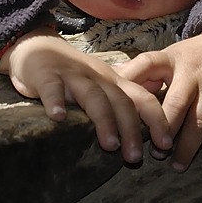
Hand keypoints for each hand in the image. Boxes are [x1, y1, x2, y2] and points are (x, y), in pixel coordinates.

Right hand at [0, 29, 171, 163]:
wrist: (35, 45)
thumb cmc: (72, 74)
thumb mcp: (100, 85)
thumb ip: (118, 105)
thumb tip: (144, 138)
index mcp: (113, 81)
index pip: (142, 98)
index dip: (157, 120)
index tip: (166, 144)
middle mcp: (98, 77)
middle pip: (121, 101)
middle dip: (131, 129)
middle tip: (135, 157)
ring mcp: (72, 75)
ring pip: (93, 96)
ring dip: (104, 120)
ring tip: (110, 144)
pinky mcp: (46, 75)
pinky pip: (52, 88)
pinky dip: (56, 101)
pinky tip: (59, 117)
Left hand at [115, 26, 201, 172]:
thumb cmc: (197, 55)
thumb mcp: (171, 55)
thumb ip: (144, 70)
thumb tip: (111, 78)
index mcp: (172, 60)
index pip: (147, 64)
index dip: (131, 80)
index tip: (120, 106)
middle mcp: (193, 75)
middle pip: (175, 104)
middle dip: (163, 130)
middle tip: (153, 153)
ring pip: (200, 123)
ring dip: (187, 147)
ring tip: (175, 165)